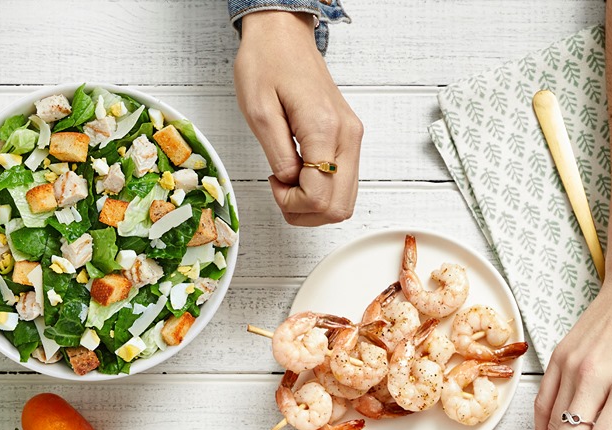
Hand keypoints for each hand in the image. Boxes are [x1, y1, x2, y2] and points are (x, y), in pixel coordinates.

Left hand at [235, 11, 362, 226]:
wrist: (283, 35)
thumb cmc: (267, 63)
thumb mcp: (259, 111)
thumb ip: (277, 155)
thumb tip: (290, 183)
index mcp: (325, 129)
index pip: (320, 196)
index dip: (292, 204)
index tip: (273, 183)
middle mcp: (347, 136)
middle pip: (340, 207)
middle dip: (305, 212)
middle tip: (281, 191)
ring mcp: (352, 137)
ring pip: (345, 201)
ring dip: (314, 205)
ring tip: (289, 183)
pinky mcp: (349, 137)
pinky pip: (344, 183)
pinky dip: (322, 191)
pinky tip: (300, 175)